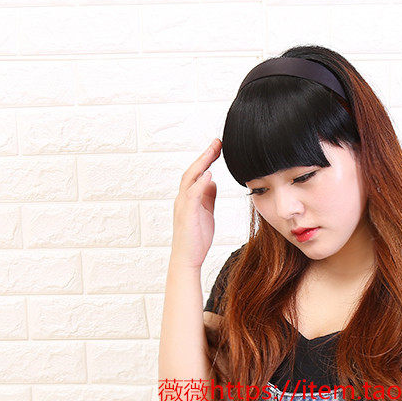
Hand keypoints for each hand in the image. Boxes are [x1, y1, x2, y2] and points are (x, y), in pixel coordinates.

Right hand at [170, 138, 221, 269]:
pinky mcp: (187, 214)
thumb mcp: (206, 213)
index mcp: (189, 197)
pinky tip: (209, 174)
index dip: (207, 159)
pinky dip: (199, 183)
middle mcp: (183, 198)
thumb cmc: (196, 239)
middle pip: (193, 171)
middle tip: (218, 142)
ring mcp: (183, 205)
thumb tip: (213, 182)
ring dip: (202, 163)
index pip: (197, 173)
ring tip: (213, 151)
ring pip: (190, 179)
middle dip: (205, 155)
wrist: (187, 258)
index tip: (218, 146)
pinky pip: (192, 195)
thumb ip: (208, 197)